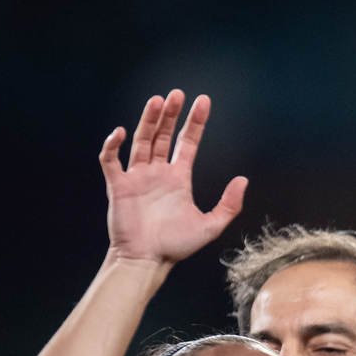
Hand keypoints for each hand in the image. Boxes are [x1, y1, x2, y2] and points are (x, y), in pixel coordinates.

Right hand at [100, 89, 247, 265]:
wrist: (148, 261)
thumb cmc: (177, 246)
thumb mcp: (211, 225)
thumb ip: (229, 204)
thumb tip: (244, 179)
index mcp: (178, 178)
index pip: (187, 143)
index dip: (195, 123)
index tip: (202, 101)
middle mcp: (157, 173)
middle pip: (163, 135)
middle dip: (170, 115)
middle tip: (177, 94)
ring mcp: (137, 177)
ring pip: (141, 141)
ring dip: (148, 121)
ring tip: (157, 101)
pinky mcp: (118, 186)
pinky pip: (111, 160)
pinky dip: (112, 146)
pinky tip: (120, 132)